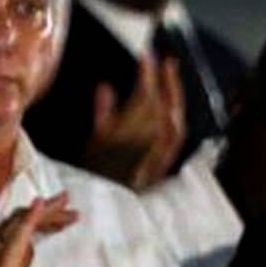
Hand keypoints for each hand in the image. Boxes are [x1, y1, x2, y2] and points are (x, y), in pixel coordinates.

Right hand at [82, 55, 186, 188]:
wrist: (111, 209)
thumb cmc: (94, 178)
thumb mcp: (89, 144)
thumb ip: (100, 116)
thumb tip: (105, 88)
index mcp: (125, 135)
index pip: (144, 97)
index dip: (147, 75)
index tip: (146, 57)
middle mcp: (146, 144)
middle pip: (162, 106)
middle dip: (165, 80)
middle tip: (163, 61)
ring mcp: (159, 154)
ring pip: (173, 118)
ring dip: (174, 95)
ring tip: (172, 78)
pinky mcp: (165, 163)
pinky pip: (176, 135)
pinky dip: (176, 117)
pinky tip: (176, 110)